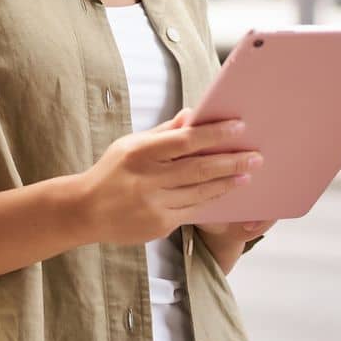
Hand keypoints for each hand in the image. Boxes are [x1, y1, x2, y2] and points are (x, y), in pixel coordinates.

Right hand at [73, 107, 261, 245]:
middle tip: (256, 156)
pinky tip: (226, 191)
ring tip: (247, 174)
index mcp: (140, 153)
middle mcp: (148, 179)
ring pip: (200, 192)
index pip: (184, 140)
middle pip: (198, 169)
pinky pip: (193, 211)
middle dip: (231, 161)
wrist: (85, 211)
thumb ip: (164, 132)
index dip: (214, 133)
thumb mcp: (131, 145)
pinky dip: (212, 200)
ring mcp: (154, 205)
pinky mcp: (159, 225)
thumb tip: (193, 116)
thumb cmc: (112, 172)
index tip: (238, 126)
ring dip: (227, 182)